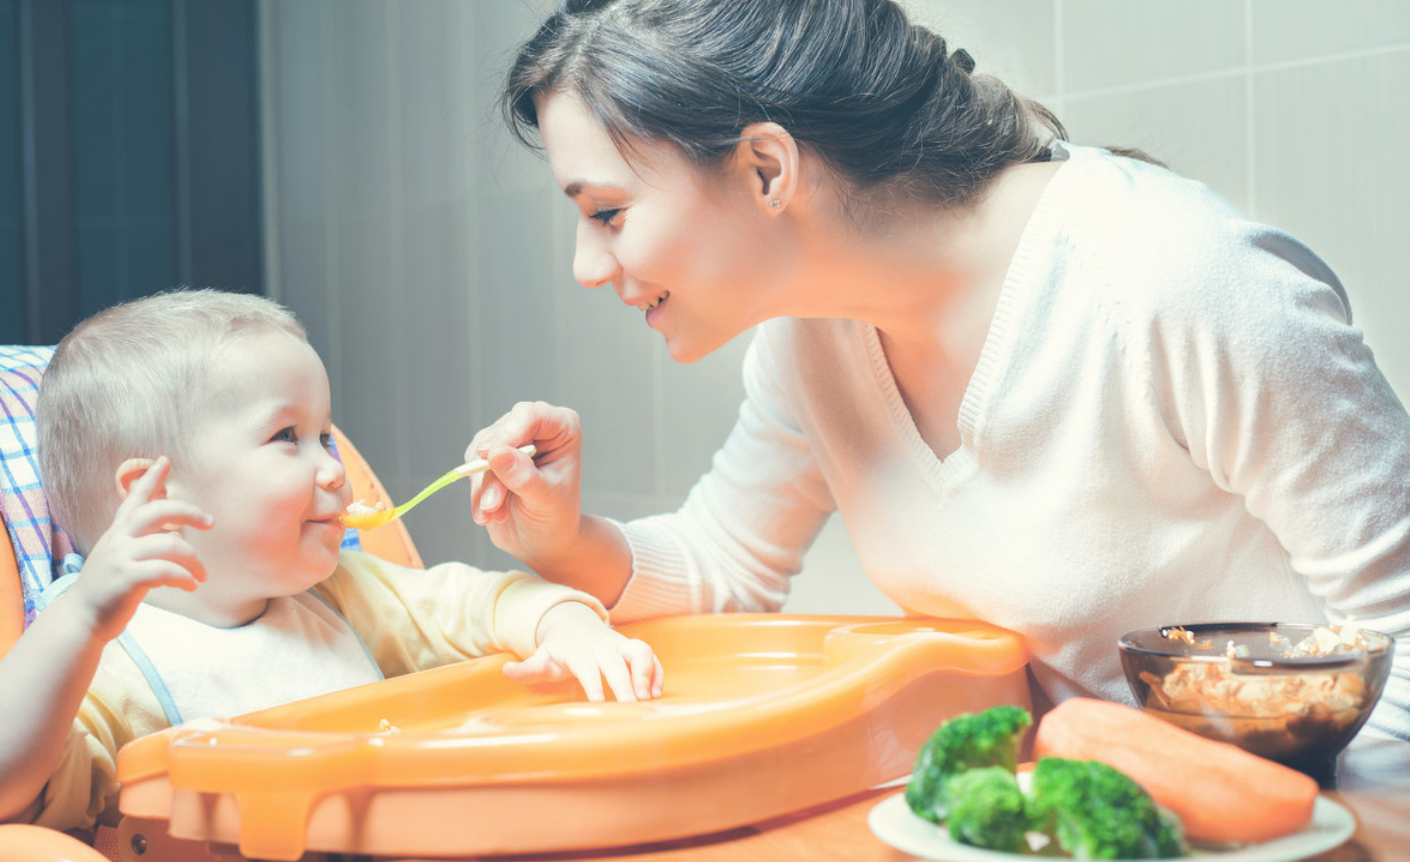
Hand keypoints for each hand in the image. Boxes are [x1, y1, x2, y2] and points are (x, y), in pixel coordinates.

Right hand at [67, 457, 212, 642]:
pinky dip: (184, 577)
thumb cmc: (110, 588)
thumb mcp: (123, 558)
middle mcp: (118, 539)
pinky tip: (191, 586)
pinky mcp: (126, 577)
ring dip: (194, 560)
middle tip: (210, 522)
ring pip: (169, 544)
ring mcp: (120, 557)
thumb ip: (144, 543)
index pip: (134, 499)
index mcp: (118, 532)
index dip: (150, 479)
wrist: (82, 618)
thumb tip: (176, 533)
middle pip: (157, 511)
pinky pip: (165, 570)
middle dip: (188, 511)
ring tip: (202, 576)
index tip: (165, 460)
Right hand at [466, 401, 585, 567]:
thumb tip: (496, 453)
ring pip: (481, 451)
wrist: (543, 540)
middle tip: (493, 505)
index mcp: (561, 427)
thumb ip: (522, 476)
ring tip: (496, 513)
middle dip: (493, 472)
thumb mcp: (544, 500)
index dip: (507, 432)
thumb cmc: (555, 517)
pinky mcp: (489, 456)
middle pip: (501, 433)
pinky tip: (489, 513)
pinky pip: (471, 467)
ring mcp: (510, 440)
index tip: (487, 455)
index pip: (529, 415)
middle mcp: (535, 427)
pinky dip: (477, 493)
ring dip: (484, 487)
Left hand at [502, 602, 663, 701]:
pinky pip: (652, 657)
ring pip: (640, 651)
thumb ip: (526, 668)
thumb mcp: (540, 658)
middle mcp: (602, 646)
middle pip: (617, 661)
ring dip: (648, 672)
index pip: (588, 666)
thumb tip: (506, 669)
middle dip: (627, 683)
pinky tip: (656, 694)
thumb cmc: (558, 650)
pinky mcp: (633, 649)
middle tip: (632, 706)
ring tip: (649, 698)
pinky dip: (657, 673)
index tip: (598, 702)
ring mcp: (620, 645)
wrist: (574, 624)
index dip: (593, 683)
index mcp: (579, 651)